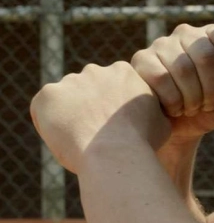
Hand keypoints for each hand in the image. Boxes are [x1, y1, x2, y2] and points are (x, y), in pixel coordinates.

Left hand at [30, 61, 170, 174]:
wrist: (115, 152)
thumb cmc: (143, 142)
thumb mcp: (162, 119)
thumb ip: (152, 108)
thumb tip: (154, 113)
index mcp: (124, 72)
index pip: (111, 85)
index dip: (111, 107)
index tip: (114, 127)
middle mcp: (96, 70)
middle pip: (87, 88)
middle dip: (88, 106)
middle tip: (95, 134)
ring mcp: (70, 81)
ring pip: (65, 98)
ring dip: (69, 114)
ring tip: (80, 140)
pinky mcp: (48, 95)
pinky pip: (44, 109)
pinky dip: (49, 123)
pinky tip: (64, 140)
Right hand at [130, 24, 213, 142]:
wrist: (183, 129)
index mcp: (213, 35)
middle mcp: (187, 33)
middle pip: (206, 55)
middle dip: (213, 88)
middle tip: (210, 103)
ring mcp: (161, 45)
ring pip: (183, 68)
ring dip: (194, 98)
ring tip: (194, 107)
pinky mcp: (141, 61)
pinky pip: (161, 79)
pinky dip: (174, 102)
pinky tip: (176, 108)